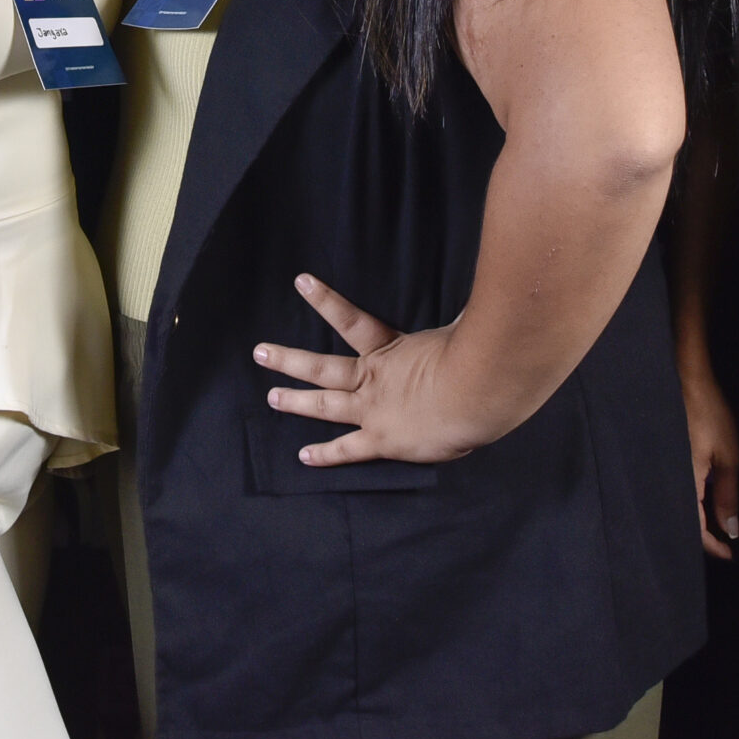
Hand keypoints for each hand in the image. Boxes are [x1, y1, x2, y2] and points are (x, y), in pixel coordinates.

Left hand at [251, 274, 492, 466]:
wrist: (478, 392)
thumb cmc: (477, 358)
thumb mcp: (461, 330)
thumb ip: (458, 319)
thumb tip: (471, 301)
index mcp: (392, 350)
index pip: (351, 319)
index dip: (324, 299)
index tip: (300, 282)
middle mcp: (374, 379)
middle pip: (321, 368)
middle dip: (289, 360)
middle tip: (260, 352)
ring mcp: (373, 411)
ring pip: (324, 405)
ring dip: (295, 402)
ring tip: (271, 397)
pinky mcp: (382, 441)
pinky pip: (348, 449)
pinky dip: (326, 454)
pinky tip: (304, 456)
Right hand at [680, 362, 738, 558]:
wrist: (685, 378)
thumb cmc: (709, 413)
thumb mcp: (728, 455)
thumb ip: (727, 494)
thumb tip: (730, 530)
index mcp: (684, 481)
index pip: (695, 529)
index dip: (712, 546)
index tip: (731, 554)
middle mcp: (668, 479)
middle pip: (683, 521)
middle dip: (703, 537)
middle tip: (725, 543)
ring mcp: (664, 468)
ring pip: (679, 506)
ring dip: (697, 519)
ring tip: (718, 526)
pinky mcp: (665, 458)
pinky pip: (676, 489)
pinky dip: (690, 501)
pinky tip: (702, 500)